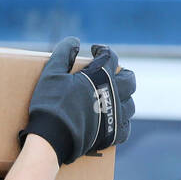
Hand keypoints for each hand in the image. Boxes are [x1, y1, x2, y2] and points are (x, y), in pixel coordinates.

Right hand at [19, 36, 136, 164]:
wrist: (52, 138)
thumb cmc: (51, 104)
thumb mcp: (51, 73)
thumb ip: (63, 53)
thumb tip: (75, 41)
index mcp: (101, 77)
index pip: (110, 56)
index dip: (103, 50)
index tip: (95, 50)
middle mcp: (114, 95)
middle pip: (129, 80)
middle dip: (122, 74)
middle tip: (111, 75)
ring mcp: (115, 116)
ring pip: (129, 104)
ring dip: (123, 98)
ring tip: (112, 98)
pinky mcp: (111, 135)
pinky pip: (125, 128)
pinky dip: (121, 123)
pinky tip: (113, 120)